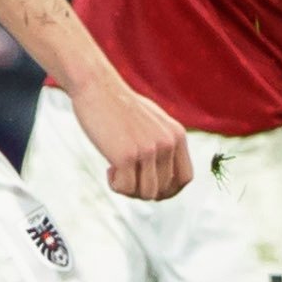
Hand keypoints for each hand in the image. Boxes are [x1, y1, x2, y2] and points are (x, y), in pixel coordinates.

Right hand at [75, 78, 190, 200]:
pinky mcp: (126, 155)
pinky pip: (125, 188)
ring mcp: (148, 150)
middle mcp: (167, 143)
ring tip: (117, 171)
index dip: (169, 191)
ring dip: (129, 189)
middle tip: (126, 176)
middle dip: (143, 190)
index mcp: (177, 135)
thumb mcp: (153, 122)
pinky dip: (115, 185)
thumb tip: (165, 181)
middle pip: (163, 189)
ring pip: (146, 194)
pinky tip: (109, 169)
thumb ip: (164, 144)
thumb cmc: (120, 106)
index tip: (150, 189)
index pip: (184, 178)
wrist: (96, 87)